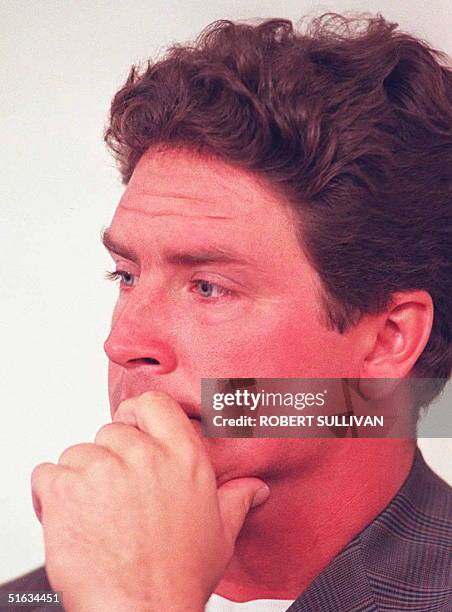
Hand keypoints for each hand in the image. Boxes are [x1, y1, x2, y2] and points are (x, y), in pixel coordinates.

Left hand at [31, 392, 268, 611]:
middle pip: (111, 431)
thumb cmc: (178, 575)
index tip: (131, 427)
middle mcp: (143, 455)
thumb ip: (237, 500)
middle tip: (115, 494)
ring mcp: (103, 469)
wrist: (142, 611)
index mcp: (181, 457)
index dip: (136, 414)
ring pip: (78, 453)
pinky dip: (51, 495)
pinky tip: (71, 518)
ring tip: (95, 514)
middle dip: (108, 459)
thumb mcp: (220, 533)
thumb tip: (255, 489)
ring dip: (80, 479)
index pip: (153, 404)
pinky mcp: (67, 490)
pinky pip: (47, 475)